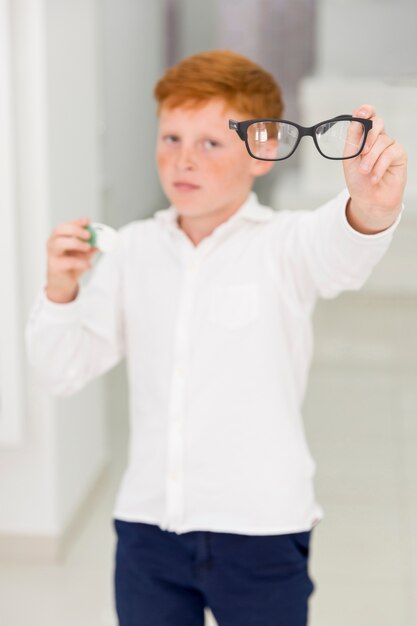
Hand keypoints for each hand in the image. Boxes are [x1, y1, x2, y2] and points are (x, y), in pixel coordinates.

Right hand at [46, 218, 97, 302]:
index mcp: (59, 237)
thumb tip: (103, 239)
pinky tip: (88, 265)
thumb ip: (91, 246)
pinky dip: (80, 262)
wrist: (63, 284)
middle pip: (59, 230)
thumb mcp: (84, 254)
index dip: (77, 222)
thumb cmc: (71, 265)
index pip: (66, 225)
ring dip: (76, 243)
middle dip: (75, 230)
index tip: (88, 221)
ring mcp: (52, 254)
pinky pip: (67, 262)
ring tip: (88, 248)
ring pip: (60, 243)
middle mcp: (53, 243)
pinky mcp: (54, 266)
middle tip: (88, 235)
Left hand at [343, 104, 407, 233]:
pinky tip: (374, 177)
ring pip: (382, 141)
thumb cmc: (358, 181)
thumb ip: (353, 139)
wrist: (369, 201)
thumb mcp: (350, 159)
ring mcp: (389, 146)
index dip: (366, 111)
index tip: (362, 113)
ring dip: (371, 159)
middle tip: (361, 154)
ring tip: (365, 172)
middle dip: (368, 137)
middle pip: (377, 123)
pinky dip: (380, 165)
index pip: (367, 116)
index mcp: (364, 136)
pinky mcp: (399, 155)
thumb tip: (356, 119)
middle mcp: (378, 138)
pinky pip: (390, 153)